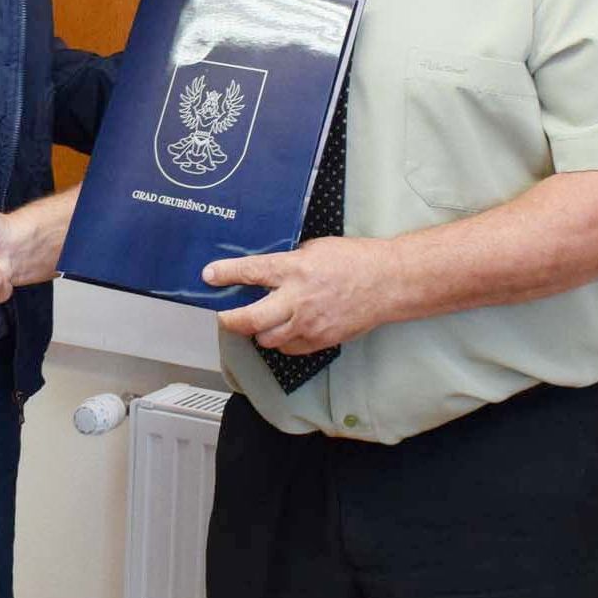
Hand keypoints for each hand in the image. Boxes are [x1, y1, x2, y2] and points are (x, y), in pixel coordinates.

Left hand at [205, 237, 394, 353]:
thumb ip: (290, 261)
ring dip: (259, 332)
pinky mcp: (321, 340)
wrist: (387, 283)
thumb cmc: (356, 261)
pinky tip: (286, 330)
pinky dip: (283, 341)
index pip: (250, 272)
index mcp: (294, 269)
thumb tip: (270, 271)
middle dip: (230, 320)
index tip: (209, 277)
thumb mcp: (316, 248)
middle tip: (225, 316)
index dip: (225, 275)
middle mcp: (297, 299)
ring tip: (260, 322)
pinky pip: (290, 349)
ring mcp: (309, 324)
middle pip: (250, 320)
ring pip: (267, 339)